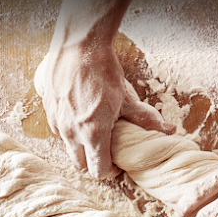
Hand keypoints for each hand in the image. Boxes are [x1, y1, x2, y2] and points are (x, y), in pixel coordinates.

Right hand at [38, 44, 174, 178]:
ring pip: (68, 149)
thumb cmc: (104, 71)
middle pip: (81, 165)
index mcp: (93, 133)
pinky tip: (80, 118)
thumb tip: (169, 131)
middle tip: (105, 152)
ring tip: (93, 133)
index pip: (98, 171)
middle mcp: (71, 132)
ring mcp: (57, 122)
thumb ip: (146, 119)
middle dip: (94, 163)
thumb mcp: (128, 99)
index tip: (115, 165)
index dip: (109, 172)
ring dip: (81, 148)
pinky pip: (58, 131)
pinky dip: (70, 132)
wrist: (79, 45)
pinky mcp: (48, 111)